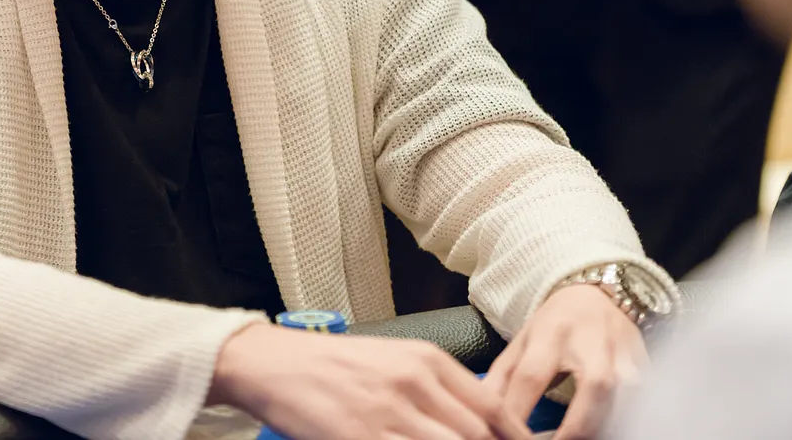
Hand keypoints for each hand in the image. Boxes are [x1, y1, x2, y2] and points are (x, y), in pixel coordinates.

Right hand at [209, 324, 531, 439]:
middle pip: (476, 434)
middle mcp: (413, 383)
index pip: (492, 406)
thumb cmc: (334, 365)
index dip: (516, 436)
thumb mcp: (393, 359)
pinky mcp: (359, 437)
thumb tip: (481, 420)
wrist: (275, 364)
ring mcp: (387, 414)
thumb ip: (437, 386)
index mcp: (426, 359)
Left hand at [484, 285, 646, 439]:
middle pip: (594, 388)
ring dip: (603, 429)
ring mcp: (626, 356)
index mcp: (552, 333)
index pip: (532, 376)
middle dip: (576, 429)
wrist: (598, 295)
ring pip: (626, 400)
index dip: (518, 411)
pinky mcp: (648, 368)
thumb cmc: (555, 324)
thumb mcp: (522, 340)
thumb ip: (502, 376)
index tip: (506, 437)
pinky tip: (605, 435)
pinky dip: (626, 424)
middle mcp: (594, 343)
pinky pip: (644, 405)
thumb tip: (479, 410)